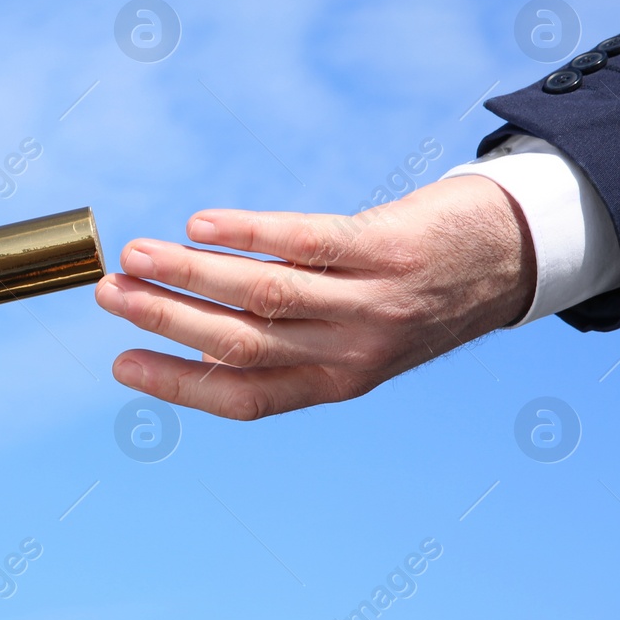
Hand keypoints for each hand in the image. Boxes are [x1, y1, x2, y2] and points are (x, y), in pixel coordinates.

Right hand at [94, 175, 535, 418]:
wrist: (510, 255)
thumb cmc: (407, 295)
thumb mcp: (354, 337)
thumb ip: (286, 341)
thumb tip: (191, 339)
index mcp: (335, 379)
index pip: (244, 396)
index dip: (178, 385)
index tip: (119, 362)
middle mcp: (352, 350)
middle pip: (243, 343)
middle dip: (167, 319)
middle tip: (110, 294)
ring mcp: (371, 300)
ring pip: (265, 293)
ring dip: (190, 274)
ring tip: (135, 254)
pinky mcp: (386, 247)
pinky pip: (306, 241)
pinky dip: (249, 233)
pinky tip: (202, 224)